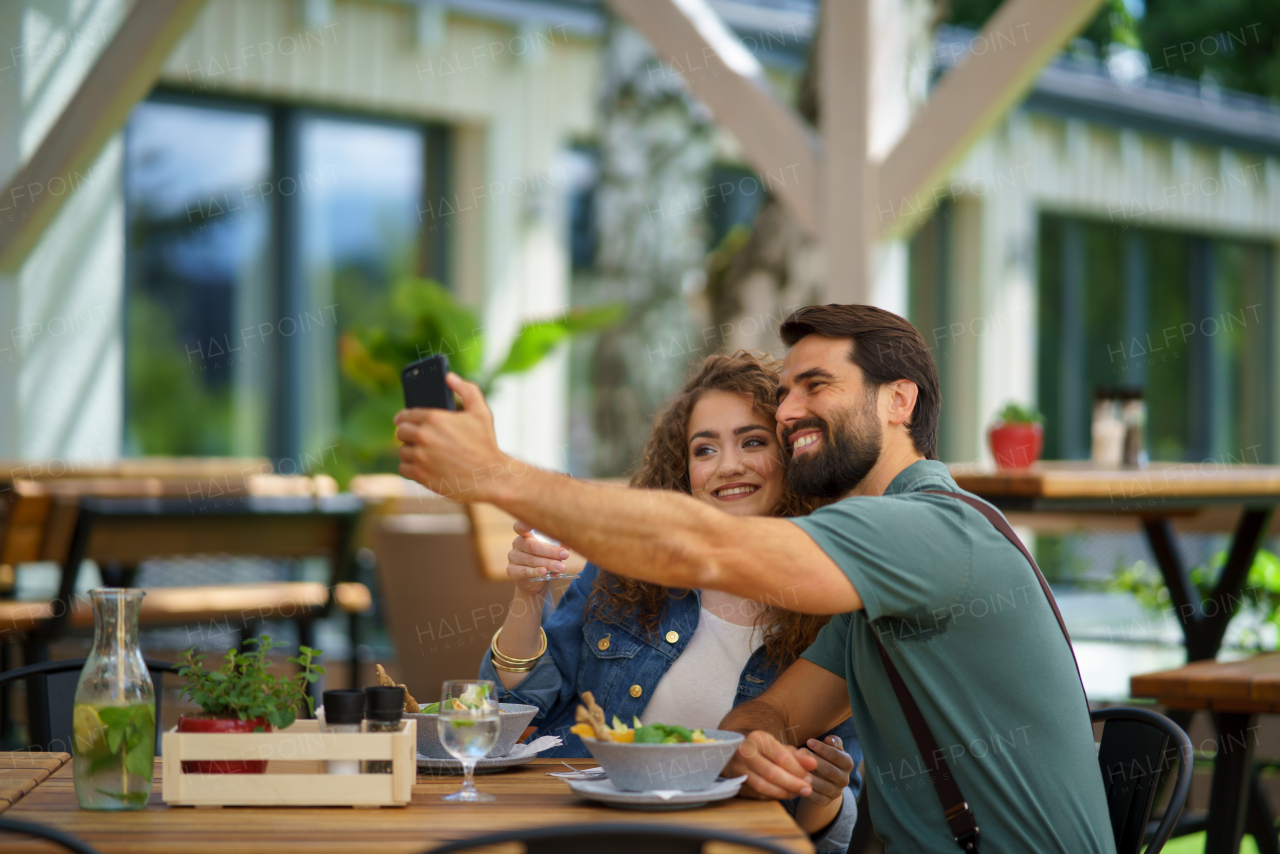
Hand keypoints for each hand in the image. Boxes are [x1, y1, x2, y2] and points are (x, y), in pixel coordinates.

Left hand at [394, 373, 506, 500]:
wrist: (490, 477)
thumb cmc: (486, 444)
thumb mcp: (481, 412)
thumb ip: (466, 390)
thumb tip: (449, 376)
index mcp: (435, 418)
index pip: (406, 415)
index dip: (404, 418)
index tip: (402, 420)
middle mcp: (424, 436)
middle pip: (400, 432)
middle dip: (407, 434)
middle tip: (414, 437)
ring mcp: (420, 456)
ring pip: (402, 451)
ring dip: (410, 451)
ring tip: (421, 452)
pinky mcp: (420, 475)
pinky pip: (403, 468)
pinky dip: (410, 467)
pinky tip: (421, 465)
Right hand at [507, 522, 568, 592]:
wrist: (534, 582)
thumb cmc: (544, 560)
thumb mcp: (552, 551)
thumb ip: (559, 543)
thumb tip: (571, 538)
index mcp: (525, 535)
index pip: (520, 526)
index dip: (525, 524)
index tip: (533, 523)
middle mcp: (517, 544)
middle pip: (532, 546)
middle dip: (550, 551)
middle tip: (565, 555)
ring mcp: (513, 558)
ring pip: (531, 560)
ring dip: (548, 563)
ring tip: (561, 567)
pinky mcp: (512, 571)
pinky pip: (525, 571)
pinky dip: (536, 571)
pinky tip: (545, 572)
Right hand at [722, 730, 814, 799]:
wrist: (738, 753)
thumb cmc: (765, 750)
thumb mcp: (780, 747)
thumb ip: (798, 756)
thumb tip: (813, 764)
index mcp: (756, 738)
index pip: (780, 756)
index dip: (797, 769)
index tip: (810, 777)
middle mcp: (743, 752)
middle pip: (771, 773)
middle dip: (793, 783)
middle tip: (808, 789)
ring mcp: (737, 768)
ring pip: (763, 786)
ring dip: (784, 792)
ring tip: (798, 793)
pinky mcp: (736, 783)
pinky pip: (757, 794)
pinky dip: (773, 796)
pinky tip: (785, 794)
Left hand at [798, 735, 851, 806]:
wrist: (826, 781)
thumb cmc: (827, 758)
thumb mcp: (832, 748)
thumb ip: (833, 742)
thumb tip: (829, 739)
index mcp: (847, 763)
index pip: (836, 755)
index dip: (822, 748)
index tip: (809, 741)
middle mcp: (844, 779)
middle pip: (829, 770)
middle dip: (814, 760)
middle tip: (800, 751)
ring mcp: (836, 792)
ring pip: (822, 785)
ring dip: (809, 775)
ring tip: (796, 766)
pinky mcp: (826, 801)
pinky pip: (816, 797)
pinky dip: (807, 789)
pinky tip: (797, 780)